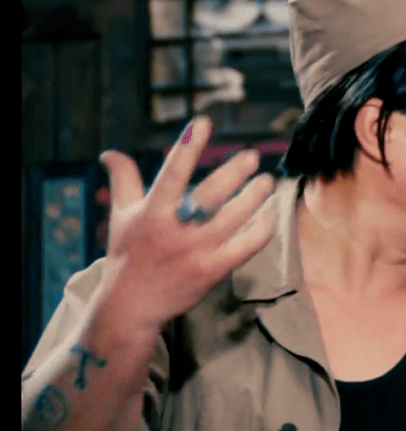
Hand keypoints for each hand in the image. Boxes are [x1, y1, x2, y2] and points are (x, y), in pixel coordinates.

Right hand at [96, 116, 275, 332]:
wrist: (130, 308)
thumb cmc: (129, 256)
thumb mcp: (122, 217)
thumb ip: (124, 182)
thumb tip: (110, 153)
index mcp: (151, 212)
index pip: (171, 172)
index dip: (188, 147)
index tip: (203, 123)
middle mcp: (173, 230)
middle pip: (209, 195)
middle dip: (232, 173)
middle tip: (252, 156)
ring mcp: (193, 252)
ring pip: (232, 219)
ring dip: (253, 198)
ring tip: (267, 182)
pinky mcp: (210, 272)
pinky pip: (243, 249)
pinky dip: (260, 233)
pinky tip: (270, 218)